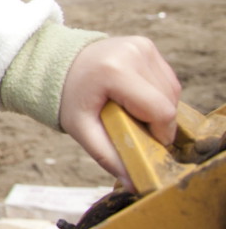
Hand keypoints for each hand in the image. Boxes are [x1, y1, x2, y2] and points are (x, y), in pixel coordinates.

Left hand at [59, 36, 179, 188]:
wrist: (54, 63)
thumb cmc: (67, 98)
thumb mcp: (81, 129)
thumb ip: (108, 157)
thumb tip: (135, 184)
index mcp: (115, 71)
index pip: (160, 111)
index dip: (159, 133)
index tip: (144, 140)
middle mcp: (132, 53)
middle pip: (169, 102)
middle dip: (157, 121)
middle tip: (129, 124)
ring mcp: (140, 46)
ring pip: (172, 90)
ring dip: (158, 107)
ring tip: (128, 109)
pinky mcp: (145, 44)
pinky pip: (166, 78)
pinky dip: (157, 93)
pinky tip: (133, 96)